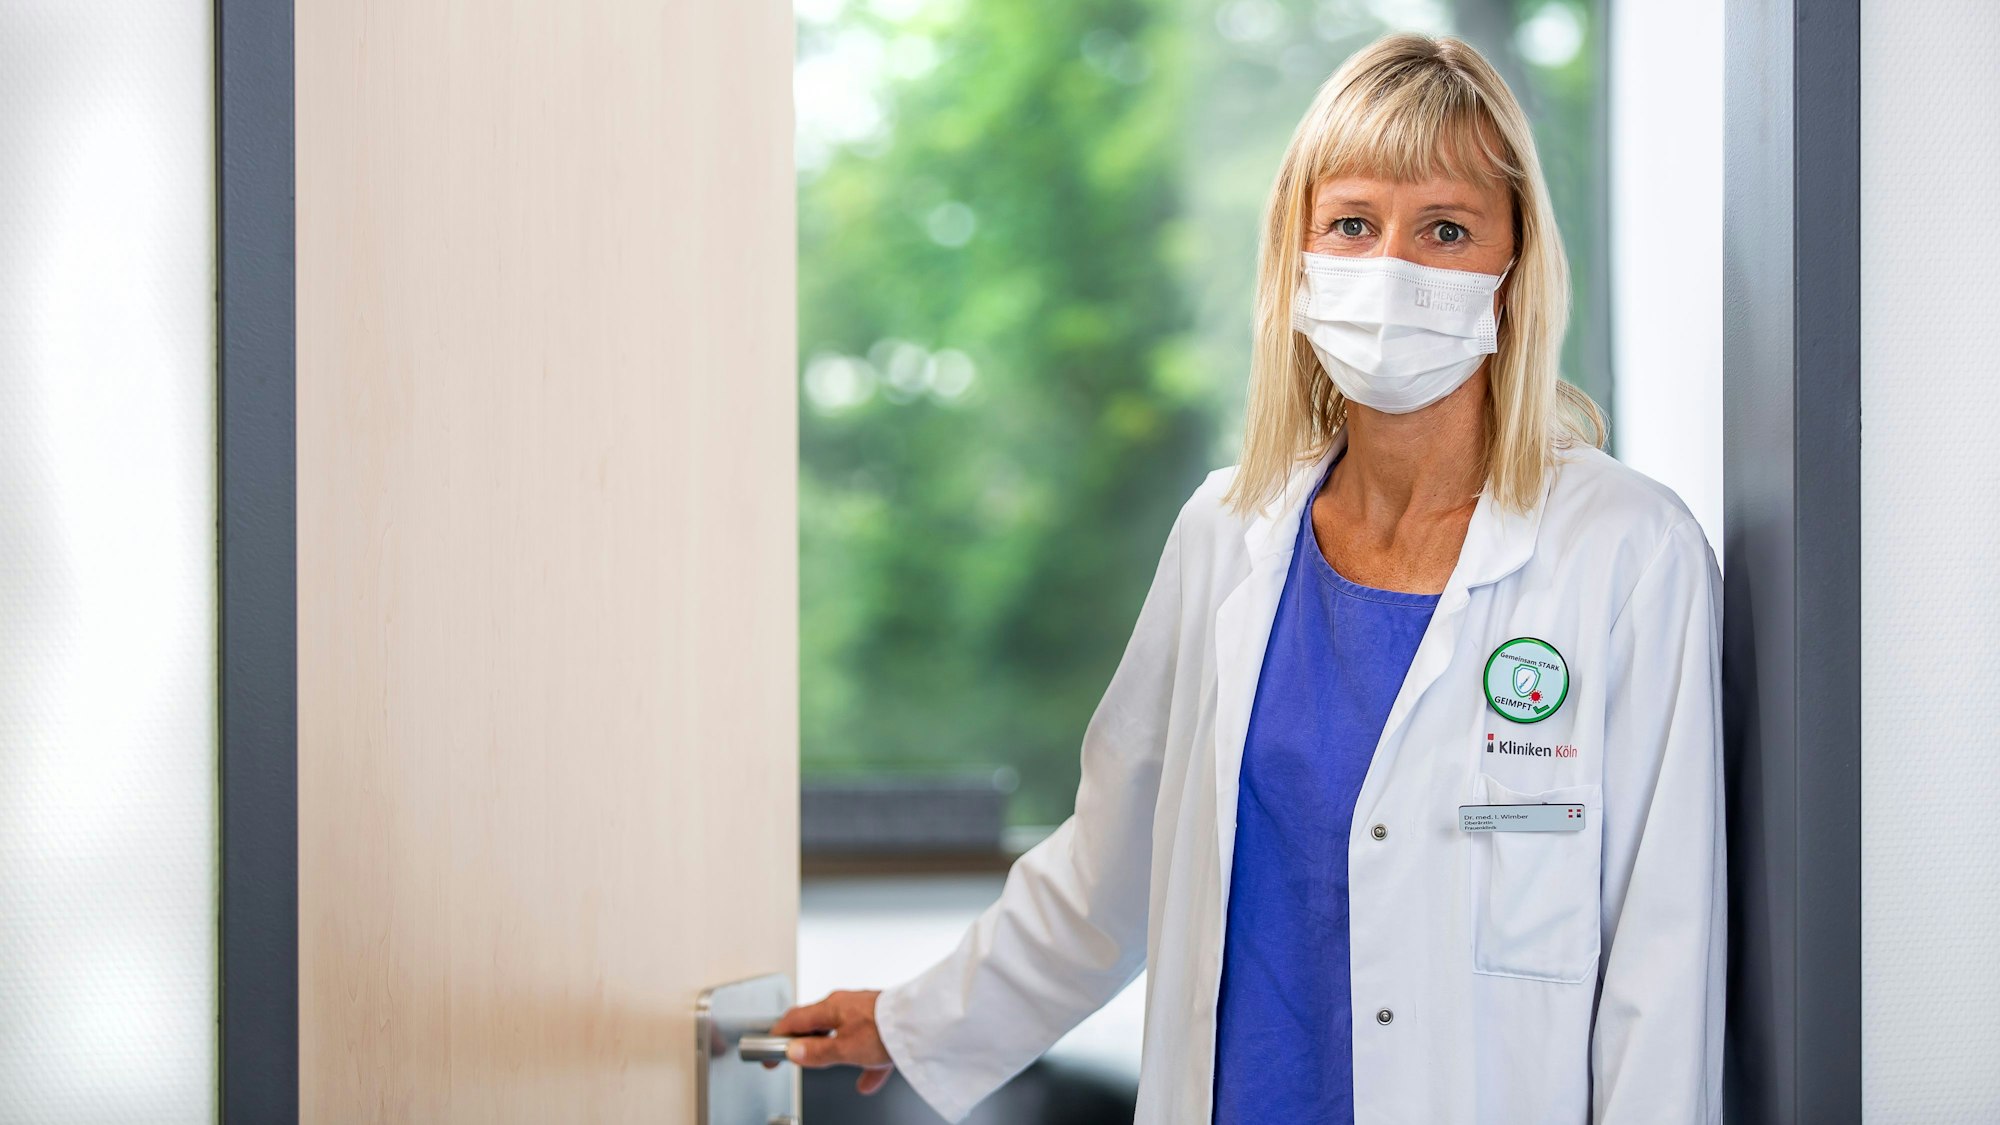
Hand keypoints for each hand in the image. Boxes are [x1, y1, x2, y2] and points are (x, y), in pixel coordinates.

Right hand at [768, 989, 895, 1094]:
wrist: (924, 1022)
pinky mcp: (883, 1021)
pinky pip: (867, 1042)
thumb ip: (817, 1052)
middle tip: (794, 1057)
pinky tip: (868, 1080)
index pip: (793, 1020)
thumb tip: (794, 1052)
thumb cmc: (885, 1029)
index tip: (768, 1052)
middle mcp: (846, 1004)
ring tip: (830, 1066)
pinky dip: (863, 1061)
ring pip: (843, 1033)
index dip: (777, 1036)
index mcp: (831, 1006)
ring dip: (835, 1051)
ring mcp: (865, 1011)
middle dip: (805, 1041)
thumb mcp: (844, 1049)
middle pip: (817, 1024)